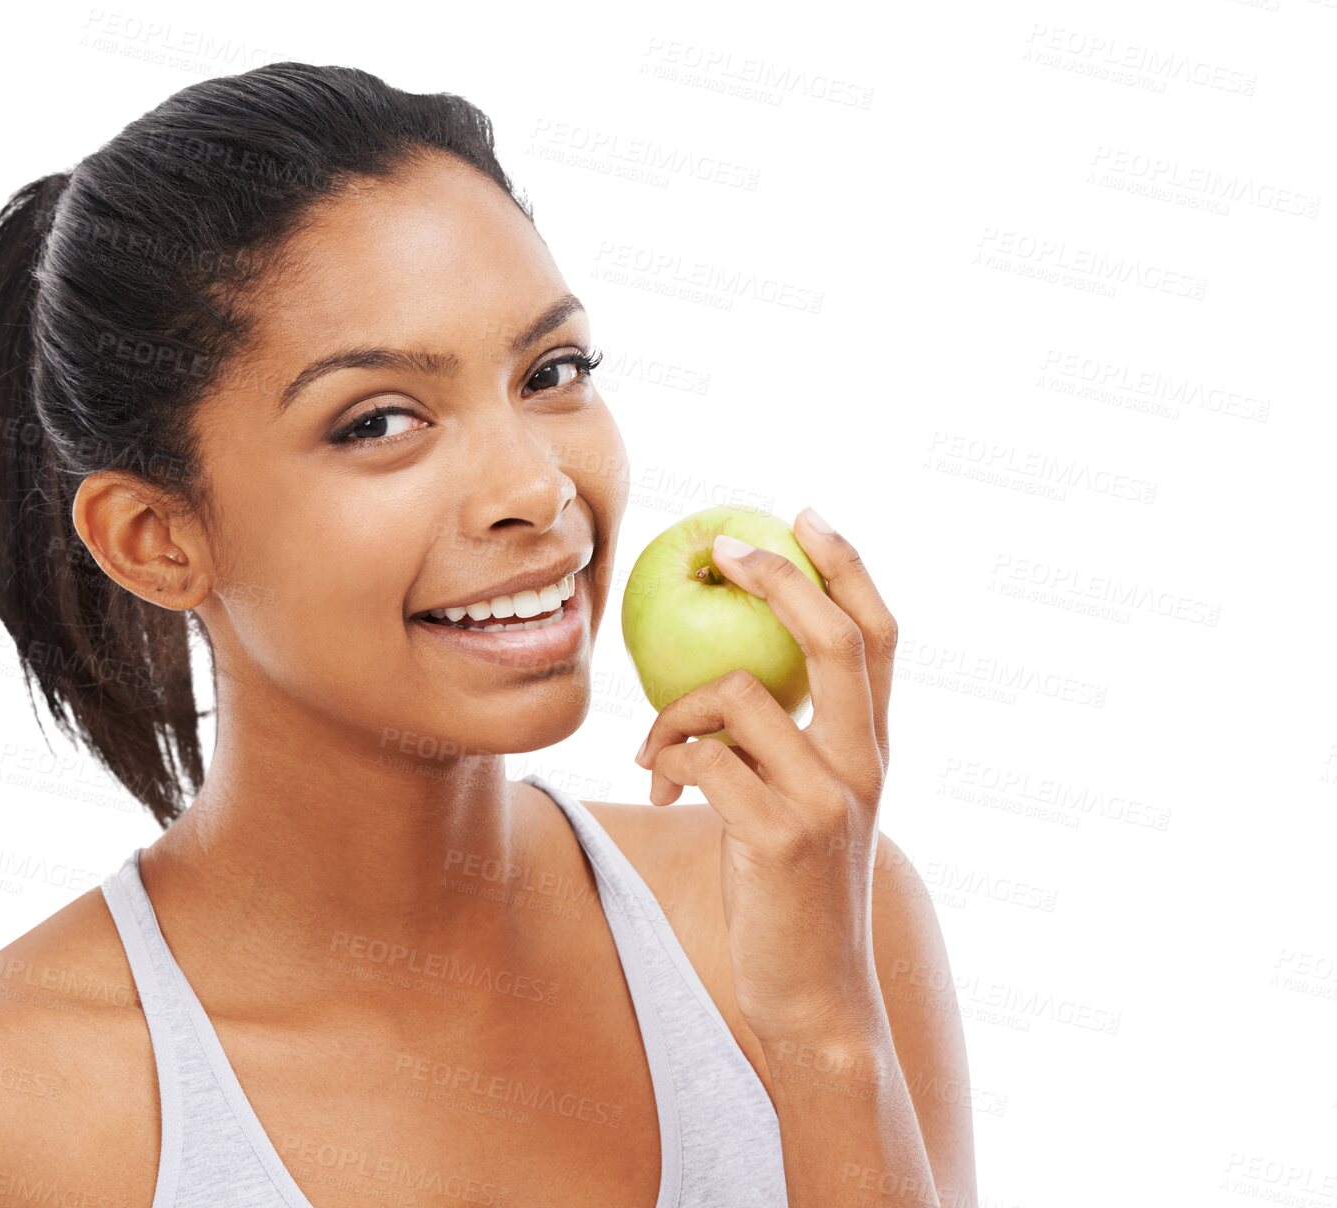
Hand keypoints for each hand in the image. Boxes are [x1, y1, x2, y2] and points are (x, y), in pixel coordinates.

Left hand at [634, 508, 897, 1045]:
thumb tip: (725, 678)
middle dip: (777, 577)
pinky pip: (702, 757)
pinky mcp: (779, 835)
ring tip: (653, 751)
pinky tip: (657, 791)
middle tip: (720, 549)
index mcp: (872, 749)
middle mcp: (863, 765)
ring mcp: (827, 800)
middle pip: (831, 637)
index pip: (877, 635)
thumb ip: (789, 743)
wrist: (815, 996)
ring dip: (674, 711)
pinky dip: (665, 760)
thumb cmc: (793, 893)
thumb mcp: (810, 806)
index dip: (848, 566)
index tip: (805, 515)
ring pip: (737, 696)